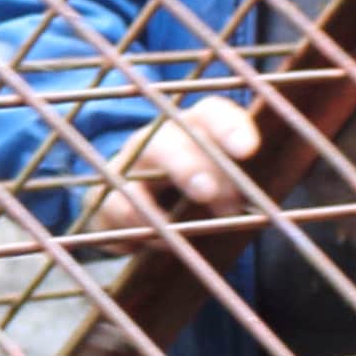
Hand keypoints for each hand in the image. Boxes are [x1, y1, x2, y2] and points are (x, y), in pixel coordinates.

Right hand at [92, 96, 263, 252]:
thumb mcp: (220, 184)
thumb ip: (235, 190)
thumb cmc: (192, 190)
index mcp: (195, 129)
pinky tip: (163, 241)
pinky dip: (140, 223)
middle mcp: (160, 140)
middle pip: (171, 139)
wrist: (137, 211)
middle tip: (209, 193)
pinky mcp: (108, 198)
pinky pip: (119, 206)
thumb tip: (247, 206)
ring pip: (137, 165)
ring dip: (157, 194)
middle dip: (191, 164)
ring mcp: (129, 165)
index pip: (211, 114)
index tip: (247, 150)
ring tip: (179, 222)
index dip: (229, 127)